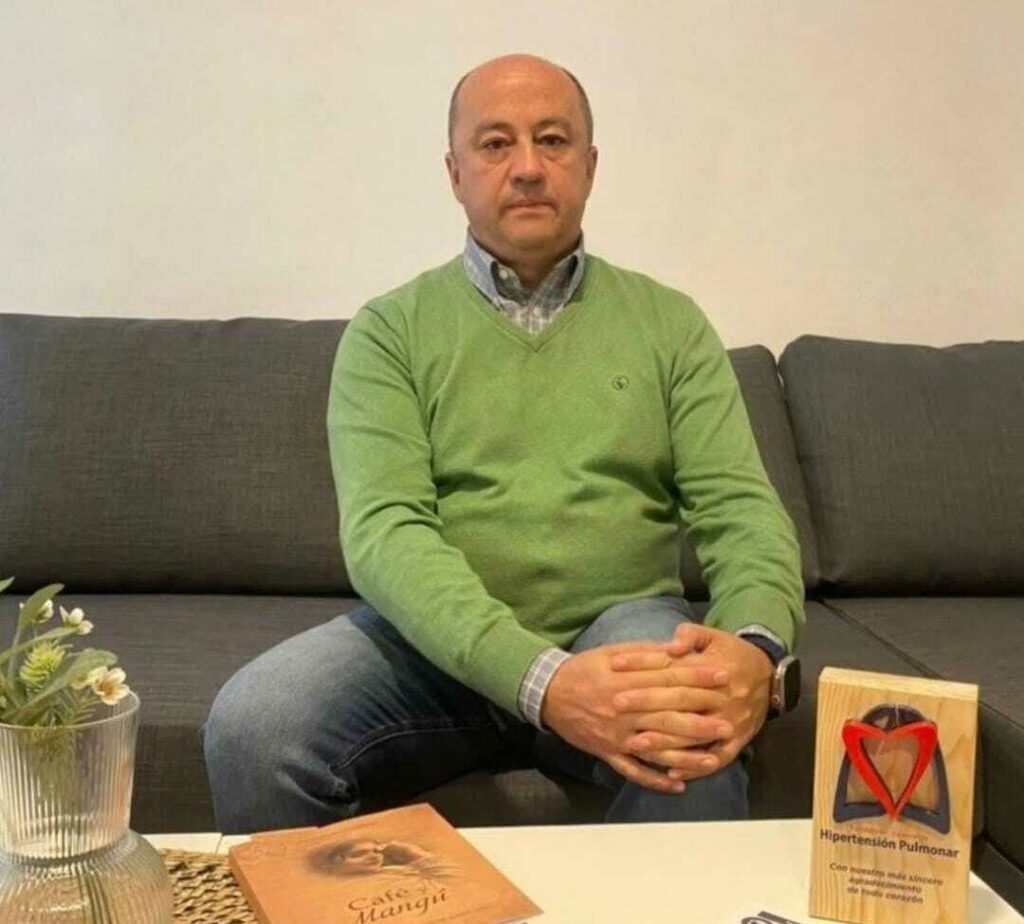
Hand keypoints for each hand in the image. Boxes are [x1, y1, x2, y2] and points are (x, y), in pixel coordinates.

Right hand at [541, 639, 730, 793]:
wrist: (547, 693)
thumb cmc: (583, 669)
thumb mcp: (611, 652)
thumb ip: (645, 653)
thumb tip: (676, 650)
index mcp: (625, 682)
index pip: (669, 679)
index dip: (698, 677)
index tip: (723, 676)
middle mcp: (623, 712)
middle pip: (667, 717)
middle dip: (700, 720)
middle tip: (728, 724)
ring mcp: (616, 736)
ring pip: (656, 749)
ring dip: (686, 756)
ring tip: (714, 758)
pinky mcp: (608, 753)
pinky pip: (633, 771)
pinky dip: (655, 780)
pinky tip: (678, 785)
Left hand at [609, 623, 772, 780]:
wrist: (770, 677)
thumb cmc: (732, 653)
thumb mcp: (713, 636)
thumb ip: (690, 635)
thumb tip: (670, 645)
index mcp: (714, 668)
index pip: (672, 668)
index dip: (642, 666)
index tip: (615, 666)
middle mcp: (723, 697)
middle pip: (679, 701)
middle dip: (645, 702)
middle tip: (615, 704)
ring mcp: (731, 721)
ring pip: (695, 733)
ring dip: (665, 740)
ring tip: (636, 742)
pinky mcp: (738, 740)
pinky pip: (718, 758)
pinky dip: (695, 766)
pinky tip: (672, 770)